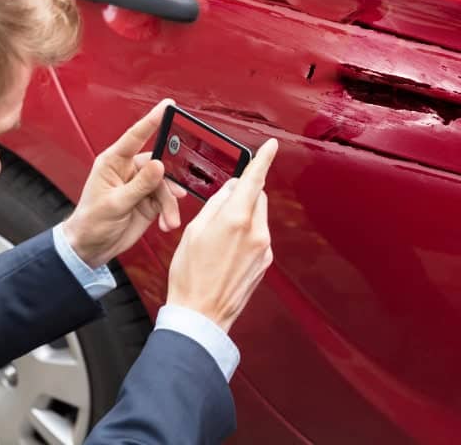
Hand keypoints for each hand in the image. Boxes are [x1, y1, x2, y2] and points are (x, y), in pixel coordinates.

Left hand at [63, 99, 187, 267]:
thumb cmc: (91, 222)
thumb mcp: (115, 204)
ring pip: (165, 186)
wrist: (90, 248)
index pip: (135, 136)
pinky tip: (167, 223)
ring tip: (169, 220)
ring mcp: (140, 186)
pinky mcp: (148, 201)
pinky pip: (166, 201)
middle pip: (158, 164)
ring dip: (170, 204)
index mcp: (113, 162)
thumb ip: (139, 185)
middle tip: (177, 193)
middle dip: (169, 181)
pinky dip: (169, 212)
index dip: (153, 120)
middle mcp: (128, 170)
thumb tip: (159, 165)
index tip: (168, 106)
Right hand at [166, 138, 278, 331]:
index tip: (270, 146)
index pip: (254, 180)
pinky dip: (246, 234)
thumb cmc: (190, 275)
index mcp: (236, 219)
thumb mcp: (194, 231)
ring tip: (218, 236)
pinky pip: (258, 236)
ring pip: (258, 216)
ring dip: (243, 215)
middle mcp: (256, 232)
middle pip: (257, 197)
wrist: (201, 314)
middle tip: (220, 206)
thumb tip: (229, 190)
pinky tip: (226, 251)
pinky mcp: (264, 262)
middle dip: (243, 194)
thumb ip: (215, 205)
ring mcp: (263, 248)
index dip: (263, 159)